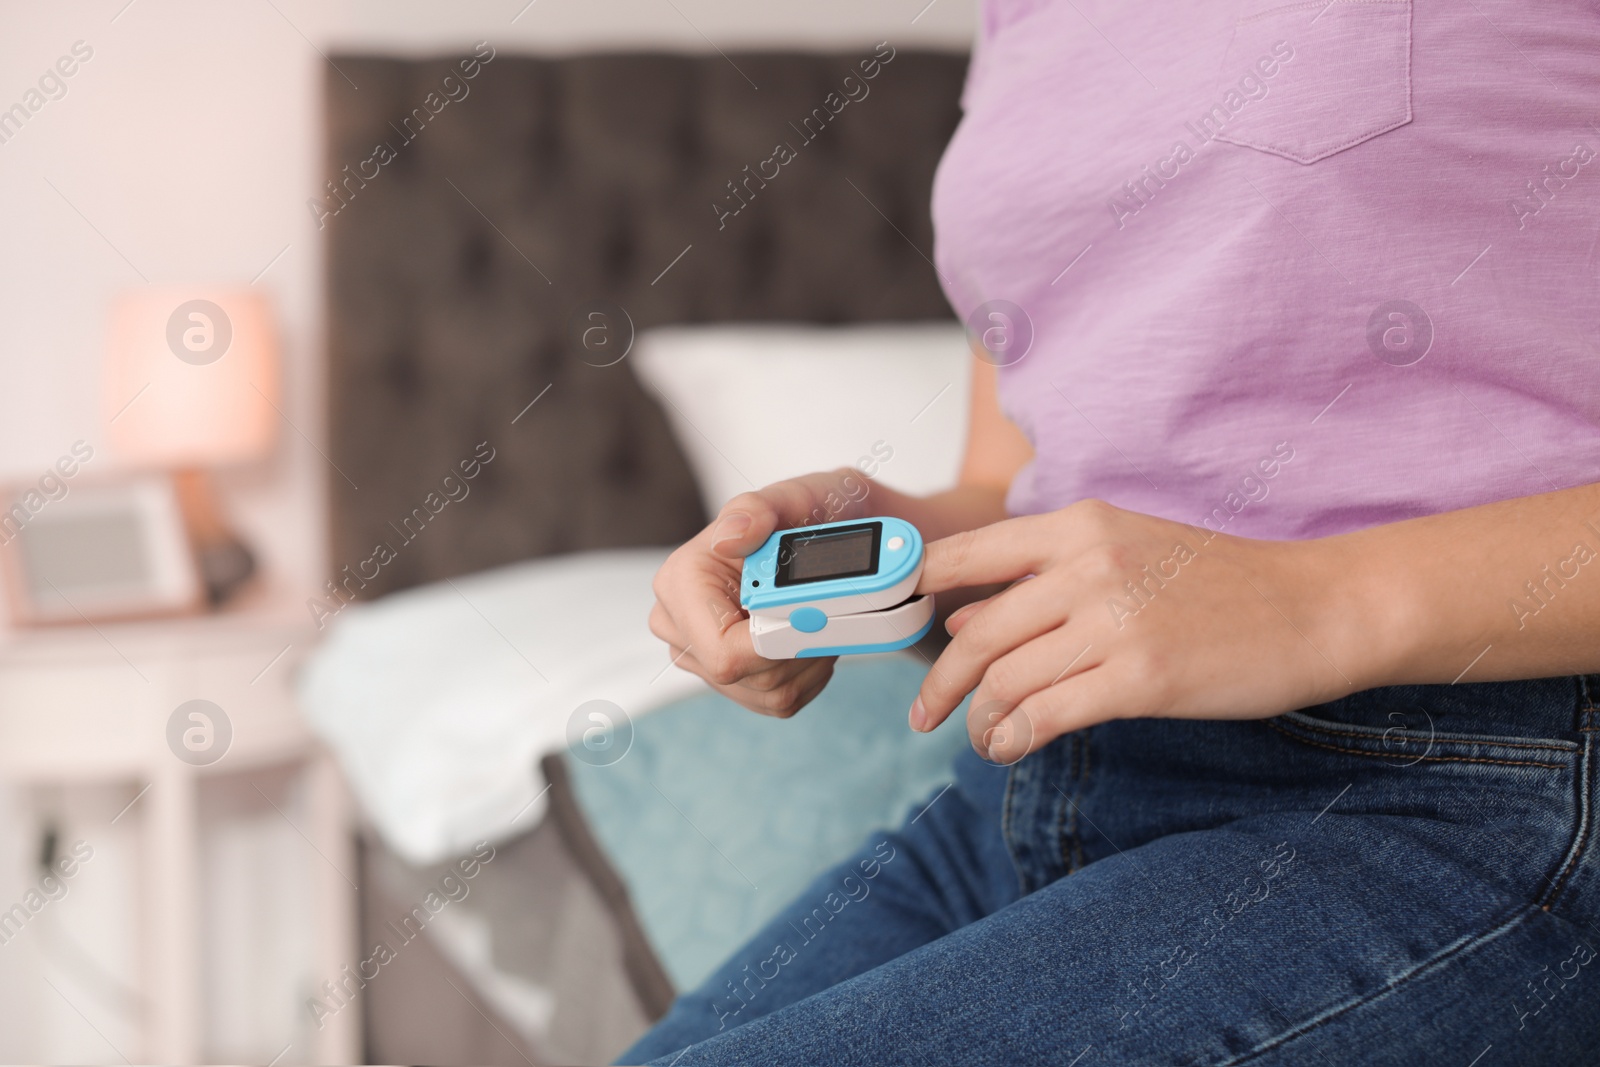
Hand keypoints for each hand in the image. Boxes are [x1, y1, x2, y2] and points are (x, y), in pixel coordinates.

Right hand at [649, 470, 873, 715]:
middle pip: (750, 675)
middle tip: (830, 610)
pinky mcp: (731, 683)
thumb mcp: (794, 496)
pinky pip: (780, 700)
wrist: (829, 536)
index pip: (723, 652)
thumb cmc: (808, 514)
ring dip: (811, 661)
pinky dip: (809, 673)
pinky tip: (811, 636)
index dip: (777, 647)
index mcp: (681, 581)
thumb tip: (732, 537)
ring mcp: (701, 659)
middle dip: (800, 650)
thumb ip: (759, 509)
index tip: (818, 621)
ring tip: (820, 615)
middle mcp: (679, 625)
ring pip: (771, 692)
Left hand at [909, 500, 1369, 762]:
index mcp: (1078, 525)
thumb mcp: (1124, 553)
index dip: (913, 592)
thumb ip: (1038, 581)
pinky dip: (1013, 739)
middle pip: (975, 632)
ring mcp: (1114, 621)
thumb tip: (957, 620)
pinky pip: (1045, 715)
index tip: (891, 628)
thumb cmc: (1218, 583)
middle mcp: (1088, 566)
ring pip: (1005, 679)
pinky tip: (1009, 749)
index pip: (965, 553)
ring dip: (980, 721)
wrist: (1316, 607)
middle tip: (923, 713)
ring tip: (981, 739)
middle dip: (940, 682)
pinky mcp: (1139, 677)